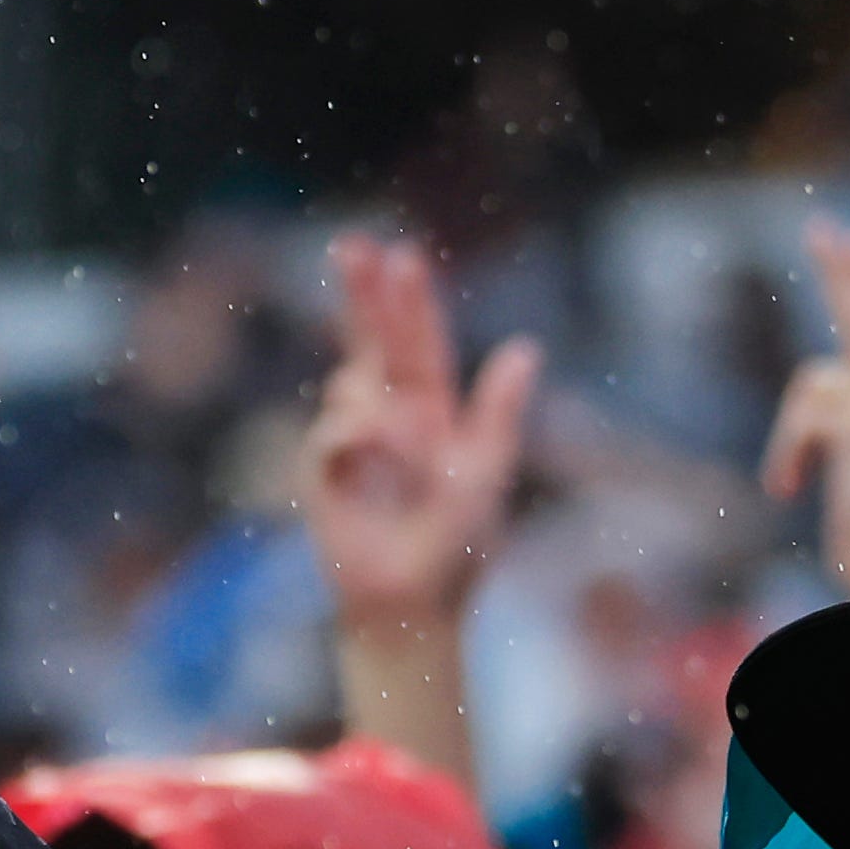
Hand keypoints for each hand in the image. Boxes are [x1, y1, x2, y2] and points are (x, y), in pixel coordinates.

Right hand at [301, 231, 538, 633]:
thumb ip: (500, 411)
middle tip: (351, 247)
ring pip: (351, 382)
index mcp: (435, 413)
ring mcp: (353, 440)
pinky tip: (373, 456)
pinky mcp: (323, 467)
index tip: (401, 254)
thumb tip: (526, 348)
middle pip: (373, 342)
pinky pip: (334, 427)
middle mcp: (392, 417)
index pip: (420, 344)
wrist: (412, 601)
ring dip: (374, 399)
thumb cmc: (457, 547)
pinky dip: (355, 436)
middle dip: (362, 295)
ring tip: (402, 451)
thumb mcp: (487, 473)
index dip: (410, 301)